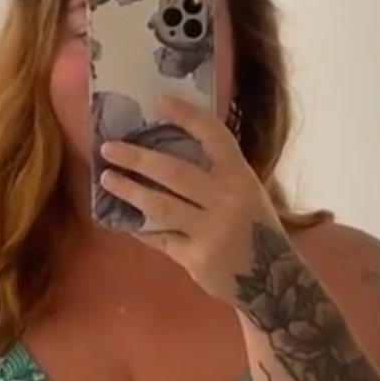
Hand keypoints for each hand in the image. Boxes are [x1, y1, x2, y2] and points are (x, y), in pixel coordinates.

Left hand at [99, 94, 280, 301]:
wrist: (273, 279)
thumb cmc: (254, 229)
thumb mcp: (247, 193)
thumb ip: (218, 174)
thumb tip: (168, 147)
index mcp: (241, 177)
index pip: (214, 136)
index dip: (187, 117)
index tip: (159, 101)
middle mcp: (227, 200)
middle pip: (175, 172)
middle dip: (137, 158)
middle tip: (108, 148)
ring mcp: (211, 231)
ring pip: (160, 206)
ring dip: (129, 191)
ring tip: (106, 179)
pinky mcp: (197, 258)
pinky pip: (159, 238)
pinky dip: (139, 227)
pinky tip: (122, 217)